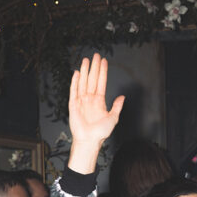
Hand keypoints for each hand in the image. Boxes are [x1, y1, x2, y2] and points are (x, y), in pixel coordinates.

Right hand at [67, 54, 124, 173]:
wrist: (89, 140)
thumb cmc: (100, 133)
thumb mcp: (113, 118)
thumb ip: (117, 107)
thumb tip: (122, 97)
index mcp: (99, 101)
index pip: (101, 82)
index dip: (103, 72)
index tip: (104, 61)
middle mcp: (90, 99)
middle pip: (92, 79)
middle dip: (94, 67)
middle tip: (96, 55)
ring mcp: (81, 100)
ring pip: (83, 82)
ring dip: (85, 71)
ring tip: (86, 60)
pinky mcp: (73, 104)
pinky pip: (74, 91)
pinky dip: (75, 82)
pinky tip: (77, 73)